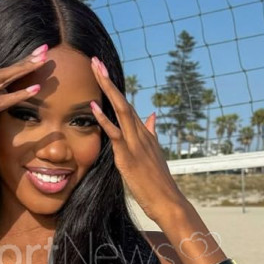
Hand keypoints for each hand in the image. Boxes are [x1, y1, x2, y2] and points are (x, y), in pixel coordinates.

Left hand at [89, 56, 184, 220]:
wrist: (169, 202)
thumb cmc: (159, 183)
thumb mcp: (155, 154)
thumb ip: (152, 133)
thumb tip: (152, 115)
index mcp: (145, 134)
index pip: (127, 106)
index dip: (114, 89)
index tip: (102, 72)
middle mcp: (141, 135)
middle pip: (123, 102)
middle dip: (108, 81)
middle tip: (95, 61)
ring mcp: (136, 145)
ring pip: (121, 111)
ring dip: (107, 91)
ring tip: (95, 72)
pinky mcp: (129, 158)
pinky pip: (116, 135)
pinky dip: (105, 120)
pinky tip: (93, 108)